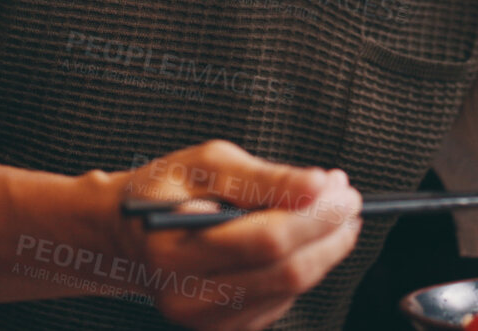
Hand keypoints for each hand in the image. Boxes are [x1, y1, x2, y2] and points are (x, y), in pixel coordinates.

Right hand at [110, 140, 361, 330]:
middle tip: (348, 199)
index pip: (265, 242)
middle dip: (329, 233)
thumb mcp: (207, 163)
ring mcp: (205, 320)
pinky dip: (301, 265)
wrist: (129, 232)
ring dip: (323, 248)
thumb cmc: (167, 189)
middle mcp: (187, 296)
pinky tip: (301, 238)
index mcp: (175, 251)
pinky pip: (281, 299)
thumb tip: (320, 185)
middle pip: (285, 272)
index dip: (315, 216)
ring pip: (290, 288)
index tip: (343, 189)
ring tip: (329, 211)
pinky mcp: (223, 329)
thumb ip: (264, 177)